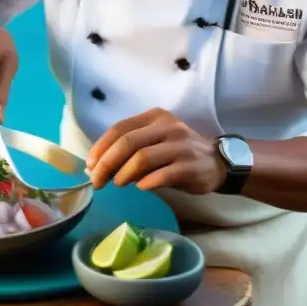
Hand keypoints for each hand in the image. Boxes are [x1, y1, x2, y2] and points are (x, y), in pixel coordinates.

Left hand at [85, 108, 225, 194]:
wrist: (217, 163)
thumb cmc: (178, 153)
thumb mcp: (154, 143)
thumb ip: (130, 150)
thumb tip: (97, 166)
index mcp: (154, 117)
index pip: (120, 128)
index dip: (101, 147)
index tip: (89, 165)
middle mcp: (167, 127)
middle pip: (127, 142)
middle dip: (107, 163)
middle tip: (97, 180)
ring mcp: (180, 146)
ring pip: (142, 158)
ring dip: (124, 173)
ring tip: (117, 184)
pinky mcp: (190, 166)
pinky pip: (162, 174)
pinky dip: (146, 182)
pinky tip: (140, 188)